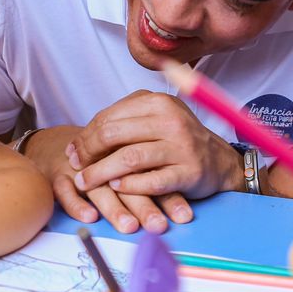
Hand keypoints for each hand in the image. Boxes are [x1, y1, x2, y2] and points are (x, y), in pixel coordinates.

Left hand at [62, 91, 236, 231]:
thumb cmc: (178, 140)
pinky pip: (151, 181)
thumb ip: (124, 122)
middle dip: (88, 153)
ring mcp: (181, 146)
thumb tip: (81, 140)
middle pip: (115, 134)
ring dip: (101, 172)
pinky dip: (129, 186)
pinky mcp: (188, 172)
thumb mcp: (156, 119)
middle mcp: (170, 120)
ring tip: (85, 183)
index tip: (73, 152)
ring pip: (129, 158)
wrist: (219, 161)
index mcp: (158, 102)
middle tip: (75, 168)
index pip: (110, 117)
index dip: (86, 136)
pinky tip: (116, 188)